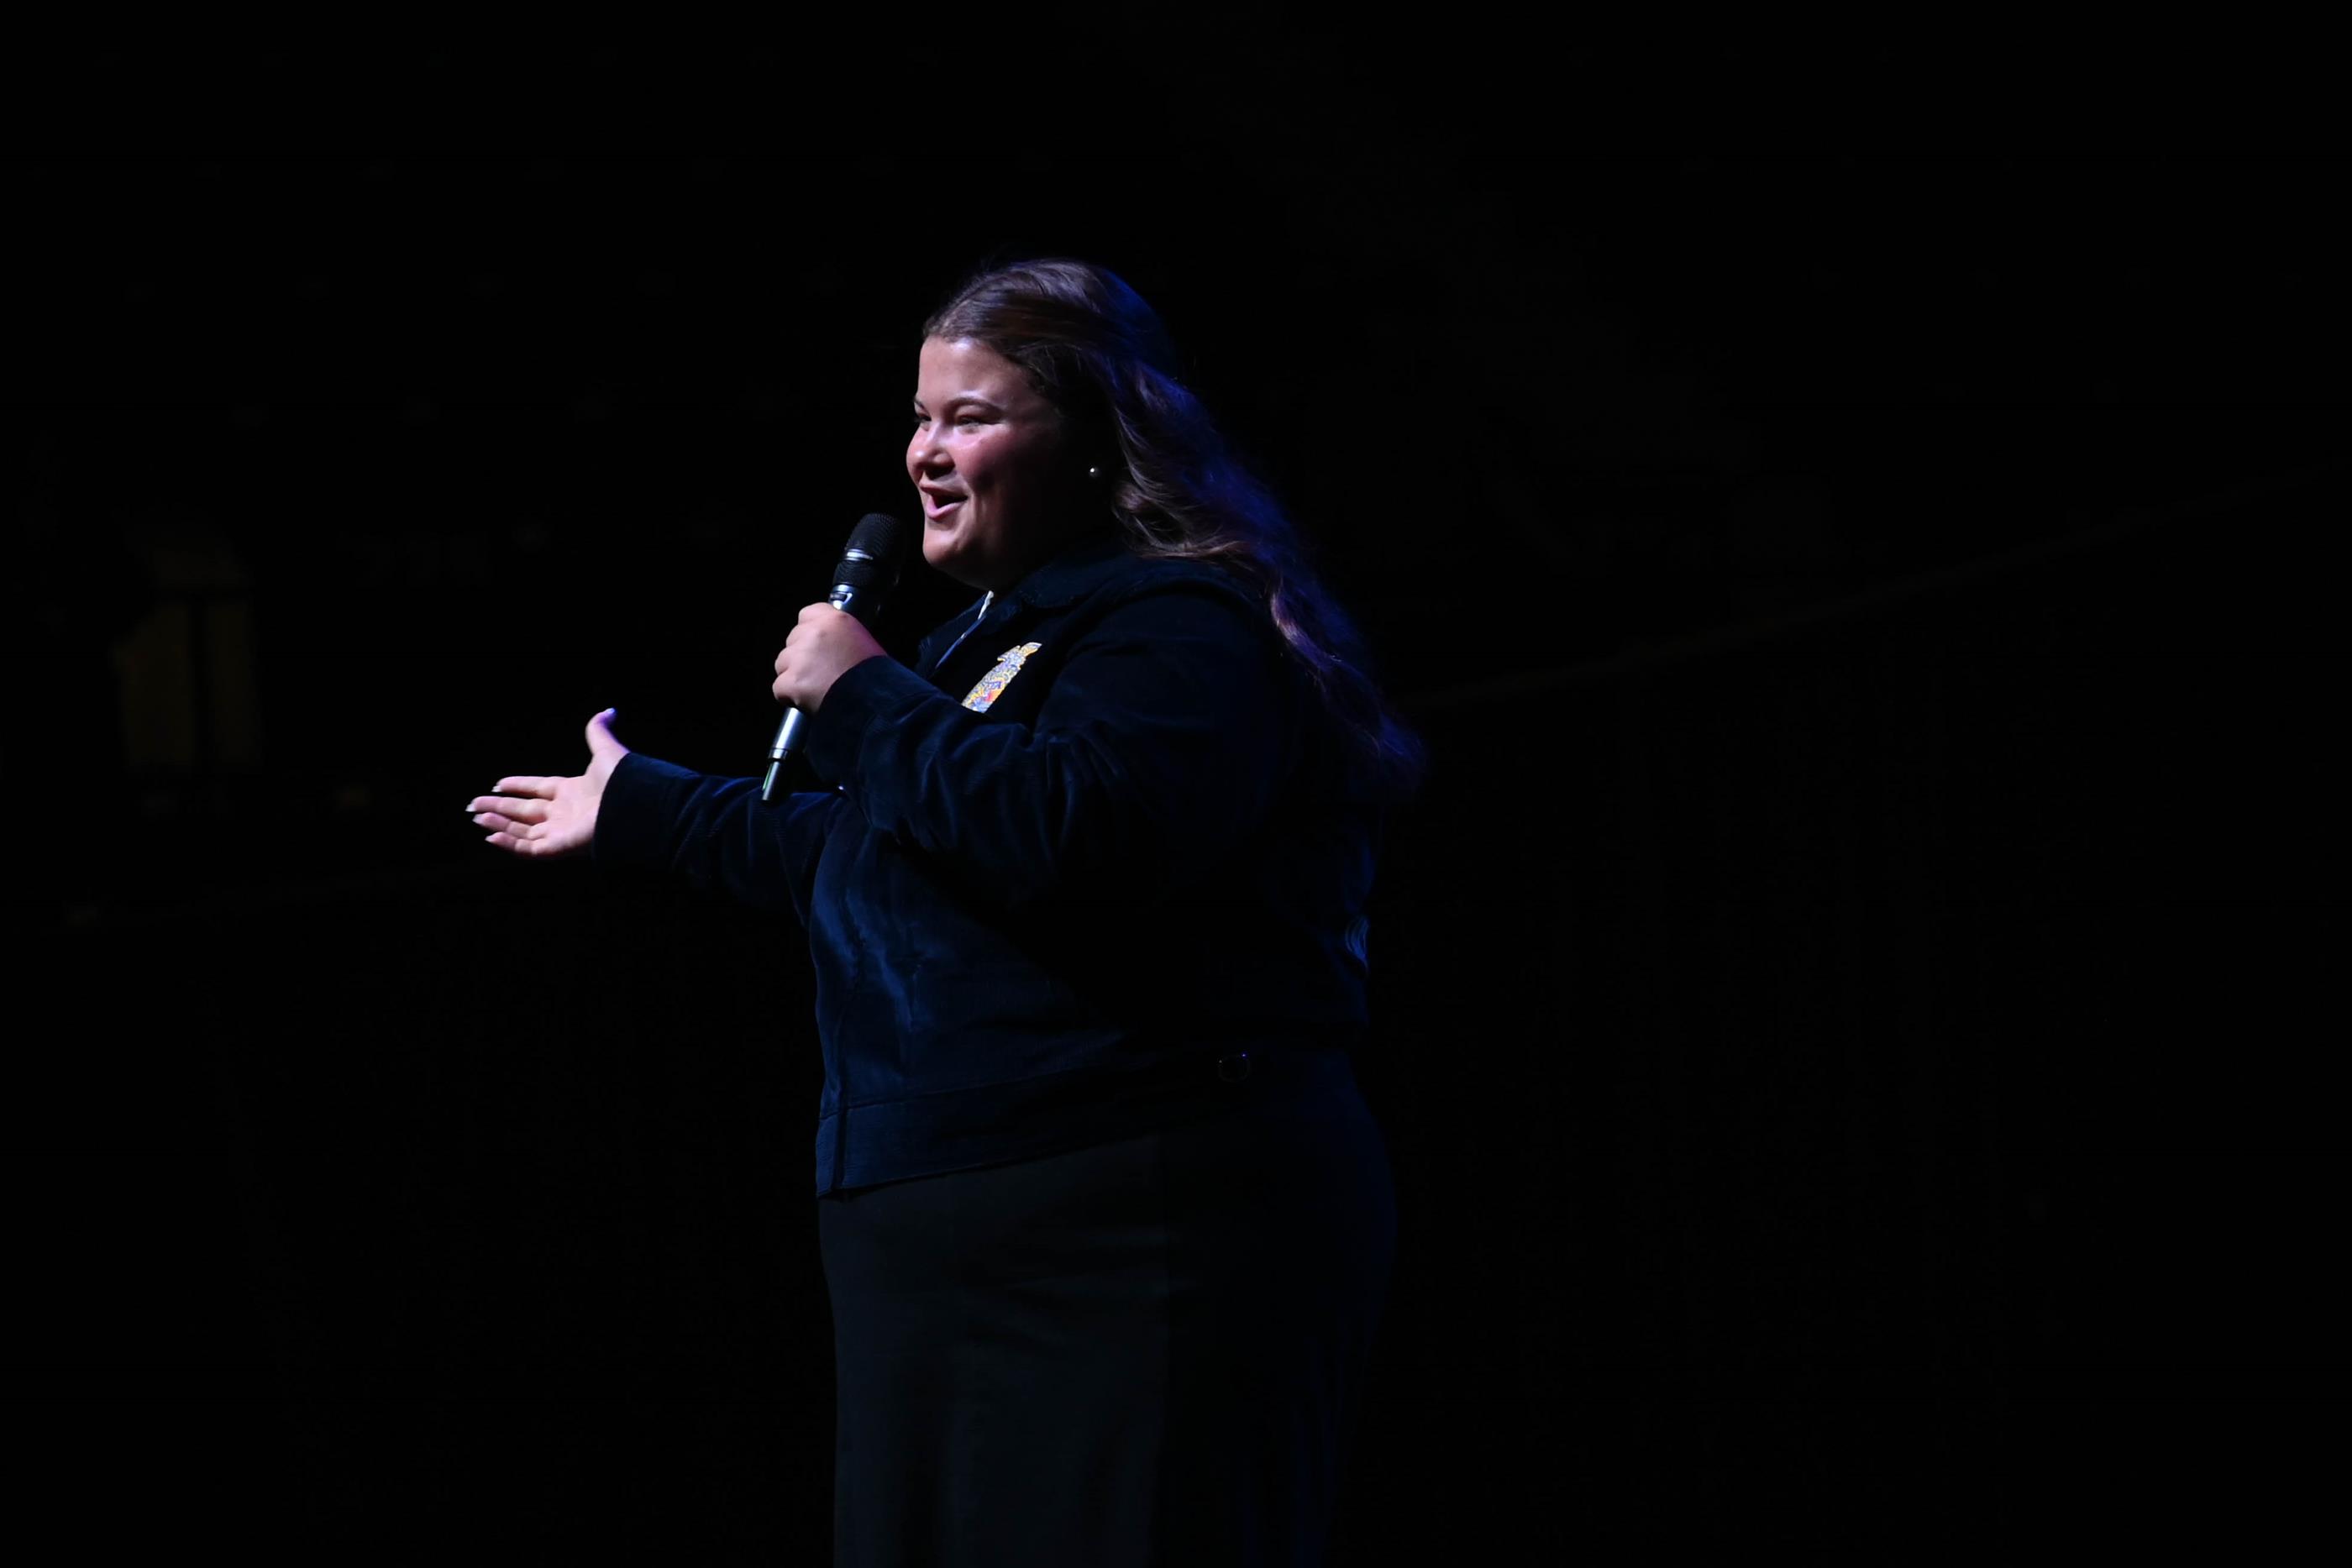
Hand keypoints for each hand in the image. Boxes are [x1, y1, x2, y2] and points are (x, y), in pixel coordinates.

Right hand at [467, 708, 630, 858]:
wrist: (637, 807)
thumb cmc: (624, 781)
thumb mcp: (606, 750)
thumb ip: (598, 731)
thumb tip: (608, 711)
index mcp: (574, 790)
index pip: (539, 789)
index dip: (519, 786)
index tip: (497, 784)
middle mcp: (566, 813)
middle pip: (525, 811)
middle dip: (499, 808)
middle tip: (473, 805)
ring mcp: (563, 832)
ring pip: (523, 831)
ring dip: (499, 824)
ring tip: (476, 817)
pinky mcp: (561, 848)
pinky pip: (530, 848)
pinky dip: (510, 843)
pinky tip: (491, 835)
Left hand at [772, 603, 886, 713]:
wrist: (873, 702)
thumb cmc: (876, 678)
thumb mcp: (864, 643)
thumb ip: (842, 637)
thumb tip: (831, 646)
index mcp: (834, 621)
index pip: (808, 614)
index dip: (810, 631)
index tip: (818, 644)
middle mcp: (813, 633)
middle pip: (793, 640)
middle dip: (802, 656)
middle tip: (821, 672)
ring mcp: (798, 657)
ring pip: (783, 663)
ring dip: (794, 676)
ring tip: (817, 689)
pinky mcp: (790, 681)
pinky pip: (780, 688)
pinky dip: (790, 696)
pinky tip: (809, 701)